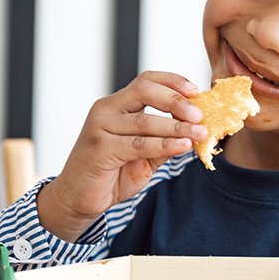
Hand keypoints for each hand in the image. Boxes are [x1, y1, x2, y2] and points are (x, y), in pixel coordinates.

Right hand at [37, 71, 207, 240]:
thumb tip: (197, 130)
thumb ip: (165, 140)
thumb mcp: (145, 154)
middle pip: (144, 91)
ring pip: (144, 121)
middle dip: (176, 101)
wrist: (78, 198)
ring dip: (176, 127)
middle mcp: (105, 109)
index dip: (172, 81)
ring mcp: (100, 127)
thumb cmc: (112, 173)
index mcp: (116, 104)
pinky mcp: (99, 148)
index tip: (196, 90)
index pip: (146, 81)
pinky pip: (138, 144)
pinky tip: (182, 146)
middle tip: (200, 114)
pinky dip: (164, 144)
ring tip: (199, 133)